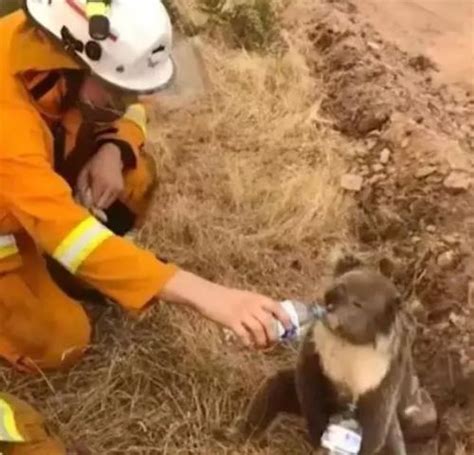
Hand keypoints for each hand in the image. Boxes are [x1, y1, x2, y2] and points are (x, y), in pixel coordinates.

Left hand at [77, 143, 123, 209]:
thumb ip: (81, 190)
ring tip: (95, 195)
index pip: (94, 202)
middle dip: (93, 205)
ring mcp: (117, 189)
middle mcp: (110, 187)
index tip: (83, 202)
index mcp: (99, 182)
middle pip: (101, 206)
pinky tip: (102, 192)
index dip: (88, 204)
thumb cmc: (93, 164)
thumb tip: (81, 204)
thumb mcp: (83, 174)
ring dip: (100, 203)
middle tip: (88, 200)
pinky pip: (111, 200)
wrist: (110, 156)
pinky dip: (105, 199)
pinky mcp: (121, 189)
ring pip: (106, 205)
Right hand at [159, 271, 292, 347]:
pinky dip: (248, 343)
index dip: (286, 319)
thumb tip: (270, 321)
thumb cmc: (226, 297)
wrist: (207, 295)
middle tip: (272, 343)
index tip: (289, 330)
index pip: (277, 308)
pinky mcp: (231, 321)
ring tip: (261, 347)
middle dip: (274, 336)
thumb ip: (257, 306)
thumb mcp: (245, 297)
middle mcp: (252, 305)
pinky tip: (248, 345)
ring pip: (259, 331)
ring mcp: (241, 313)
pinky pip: (244, 336)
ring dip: (262, 342)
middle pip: (269, 323)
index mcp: (257, 298)